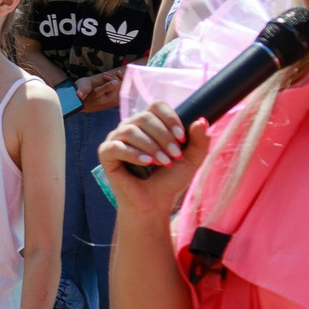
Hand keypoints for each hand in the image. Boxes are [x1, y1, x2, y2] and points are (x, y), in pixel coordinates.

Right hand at [77, 68, 123, 113]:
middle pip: (122, 85)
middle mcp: (117, 100)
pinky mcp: (115, 100)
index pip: (119, 84)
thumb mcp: (95, 91)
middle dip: (114, 77)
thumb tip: (116, 82)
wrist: (82, 105)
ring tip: (107, 76)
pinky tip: (113, 80)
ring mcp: (117, 101)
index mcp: (112, 98)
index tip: (103, 75)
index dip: (112, 78)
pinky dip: (118, 84)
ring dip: (116, 79)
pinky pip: (122, 91)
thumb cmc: (87, 97)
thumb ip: (106, 87)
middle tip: (104, 74)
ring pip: (123, 87)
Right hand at [99, 105, 212, 221]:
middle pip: (144, 117)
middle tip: (175, 156)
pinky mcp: (106, 154)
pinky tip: (146, 163)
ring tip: (163, 163)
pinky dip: (133, 154)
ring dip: (151, 146)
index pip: (157, 106)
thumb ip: (199, 140)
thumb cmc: (170, 179)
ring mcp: (116, 139)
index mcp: (149, 123)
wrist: (155, 201)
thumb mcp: (191, 159)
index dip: (170, 118)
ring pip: (130, 130)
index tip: (182, 138)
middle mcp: (130, 127)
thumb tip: (202, 120)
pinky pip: (116, 147)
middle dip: (163, 136)